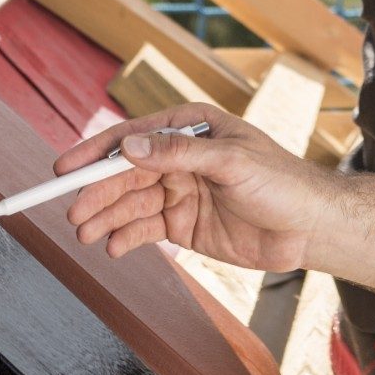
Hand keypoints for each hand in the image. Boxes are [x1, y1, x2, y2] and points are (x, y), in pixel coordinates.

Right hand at [64, 107, 338, 272]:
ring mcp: (180, 192)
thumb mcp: (230, 161)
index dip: (95, 152)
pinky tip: (113, 246)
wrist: (310, 228)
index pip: (132, 137)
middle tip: (72, 213)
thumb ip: (179, 154)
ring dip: (106, 217)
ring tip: (85, 234)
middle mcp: (179, 158)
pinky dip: (127, 237)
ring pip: (131, 203)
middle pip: (125, 174)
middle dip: (97, 192)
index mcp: (189, 128)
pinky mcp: (184, 224)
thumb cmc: (280, 181)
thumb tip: (128, 146)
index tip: (64, 168)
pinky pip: (146, 228)